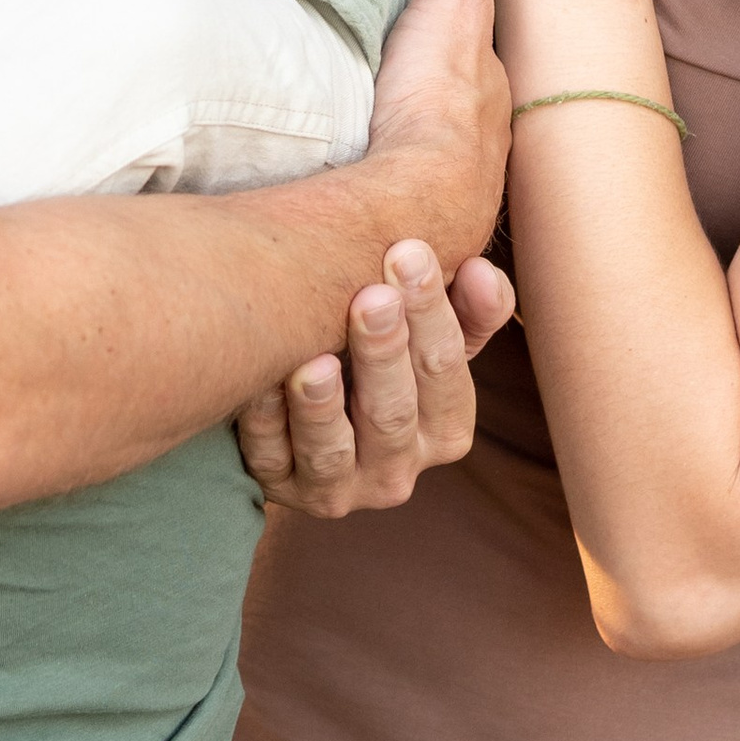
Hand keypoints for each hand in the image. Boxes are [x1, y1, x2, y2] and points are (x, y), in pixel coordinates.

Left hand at [235, 242, 516, 514]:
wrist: (311, 412)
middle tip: (371, 297)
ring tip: (315, 363)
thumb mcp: (433, 336)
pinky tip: (259, 384)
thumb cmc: (383, 360)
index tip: (409, 251)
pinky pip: (270, 459)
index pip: (446, 371)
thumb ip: (467, 307)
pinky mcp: (282, 488)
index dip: (431, 313)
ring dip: (322, 408)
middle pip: (393, 412)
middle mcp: (398, 469)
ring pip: (331, 451)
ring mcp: (338, 487)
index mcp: (446, 429)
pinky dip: (265, 422)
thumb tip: (480, 271)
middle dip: (383, 353)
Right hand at [356, 0, 536, 273]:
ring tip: (385, 155)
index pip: (481, 59)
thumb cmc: (434, 103)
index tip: (449, 31)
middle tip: (411, 96)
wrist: (413, 209)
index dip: (467, 45)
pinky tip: (372, 212)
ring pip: (439, 174)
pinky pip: (407, 217)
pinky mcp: (416, 240)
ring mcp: (455, 202)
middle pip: (464, 117)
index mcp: (488, 93)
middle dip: (444, 108)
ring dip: (417, 166)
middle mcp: (482, 151)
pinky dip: (395, 210)